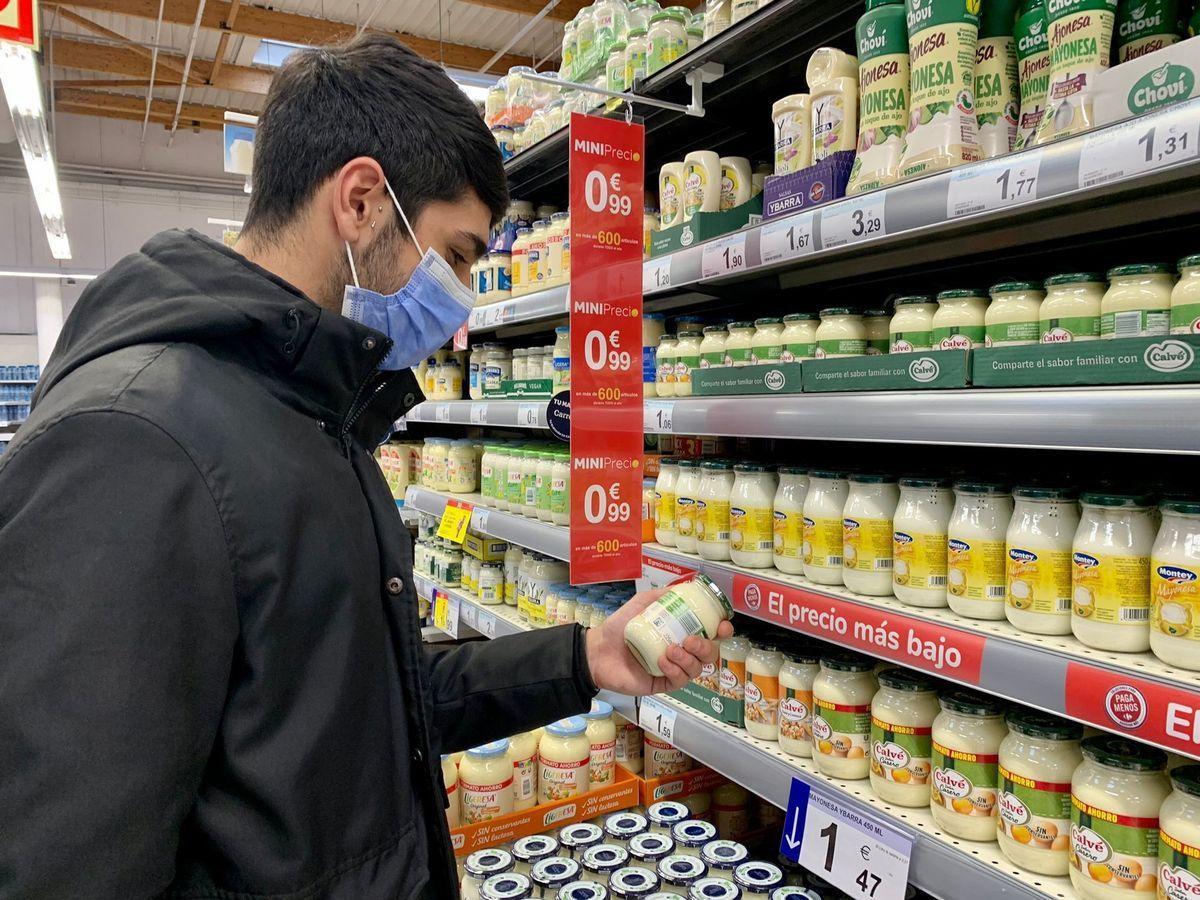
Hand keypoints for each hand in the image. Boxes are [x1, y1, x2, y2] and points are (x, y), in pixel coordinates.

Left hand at [584, 587, 733, 695]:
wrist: (598, 649)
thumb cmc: (620, 627)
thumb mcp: (641, 604)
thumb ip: (661, 595)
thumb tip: (683, 587)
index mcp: (681, 632)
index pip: (711, 633)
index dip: (722, 631)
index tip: (722, 626)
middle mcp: (682, 651)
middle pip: (709, 654)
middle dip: (706, 647)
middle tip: (690, 640)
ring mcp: (674, 669)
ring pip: (697, 668)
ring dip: (689, 659)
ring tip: (672, 649)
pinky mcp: (663, 684)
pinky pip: (679, 680)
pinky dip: (675, 669)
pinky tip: (662, 661)